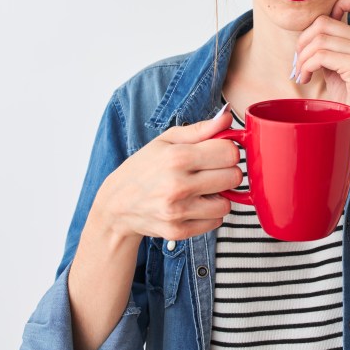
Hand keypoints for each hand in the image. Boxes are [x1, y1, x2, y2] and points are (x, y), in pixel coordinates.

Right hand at [95, 108, 243, 241]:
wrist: (116, 205)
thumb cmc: (143, 168)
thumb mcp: (166, 141)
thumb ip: (200, 129)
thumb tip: (227, 118)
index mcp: (177, 158)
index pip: (229, 152)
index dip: (227, 150)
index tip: (217, 152)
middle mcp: (178, 185)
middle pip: (233, 177)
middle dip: (226, 172)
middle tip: (210, 171)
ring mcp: (178, 211)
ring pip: (227, 204)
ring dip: (219, 196)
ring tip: (201, 190)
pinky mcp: (178, 231)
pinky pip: (215, 222)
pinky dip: (209, 214)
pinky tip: (193, 205)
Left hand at [293, 0, 349, 145]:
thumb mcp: (341, 68)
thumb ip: (330, 49)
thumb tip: (306, 38)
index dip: (335, 5)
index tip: (318, 34)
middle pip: (323, 21)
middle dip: (303, 41)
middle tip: (299, 63)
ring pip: (318, 37)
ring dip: (302, 57)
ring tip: (302, 74)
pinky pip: (320, 55)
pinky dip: (306, 66)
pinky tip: (307, 78)